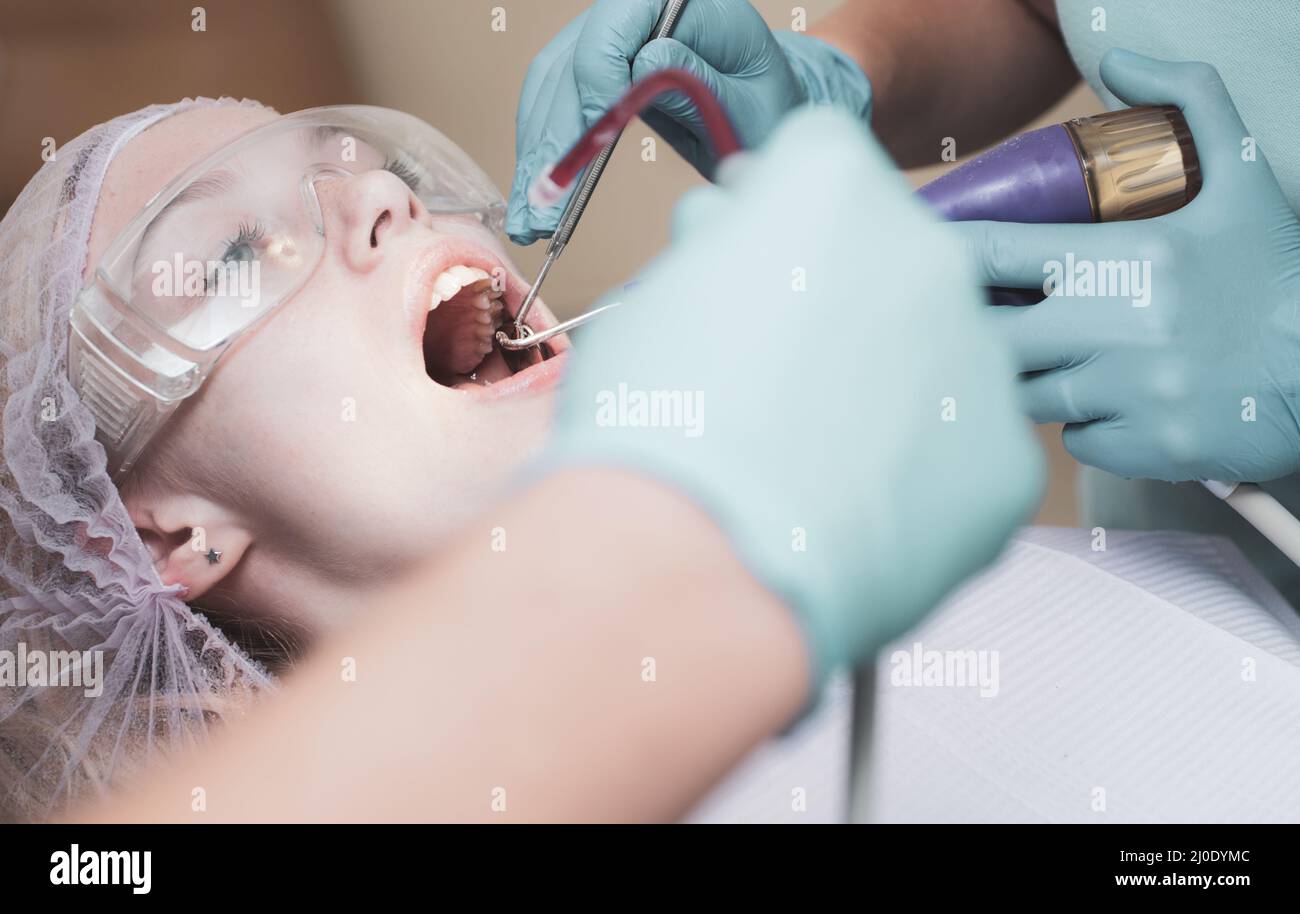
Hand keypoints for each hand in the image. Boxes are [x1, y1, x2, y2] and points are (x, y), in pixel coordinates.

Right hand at [507, 0, 871, 244]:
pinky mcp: (594, 72)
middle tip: (544, 205)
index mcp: (683, 1)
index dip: (596, 79)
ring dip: (536, 155)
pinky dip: (543, 153)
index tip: (591, 145)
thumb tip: (645, 63)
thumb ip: (701, 81)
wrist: (764, 111)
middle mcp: (637, 11)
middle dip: (554, 139)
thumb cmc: (767, 106)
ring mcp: (610, 39)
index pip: (615, 21)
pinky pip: (553, 105)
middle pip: (571, 62)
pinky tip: (536, 198)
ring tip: (531, 219)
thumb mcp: (751, 101)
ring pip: (550, 87)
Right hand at [541, 107, 1042, 688]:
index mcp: (833, 190)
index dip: (778, 216)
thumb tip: (745, 247)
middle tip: (782, 379)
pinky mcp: (1009, 461)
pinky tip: (858, 508)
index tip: (757, 264)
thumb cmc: (655, 430)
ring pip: (938, 359)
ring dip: (888, 392)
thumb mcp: (658, 299)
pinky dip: (923, 476)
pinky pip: (966, 451)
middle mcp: (929, 254)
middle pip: (892, 260)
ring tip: (814, 461)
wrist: (697, 560)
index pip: (822, 162)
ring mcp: (982, 359)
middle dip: (843, 301)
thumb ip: (726, 252)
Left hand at [954, 50, 1299, 483]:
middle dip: (981, 334)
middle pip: (989, 338)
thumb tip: (1121, 56)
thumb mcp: (1242, 178)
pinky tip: (1122, 406)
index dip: (943, 255)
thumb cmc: (1275, 274)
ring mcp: (1129, 393)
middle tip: (992, 326)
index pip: (995, 252)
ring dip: (1037, 380)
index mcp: (1127, 257)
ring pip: (1028, 395)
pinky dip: (1087, 426)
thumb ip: (1190, 102)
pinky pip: (1077, 440)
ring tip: (1074, 362)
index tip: (919, 256)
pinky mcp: (1147, 446)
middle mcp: (1117, 328)